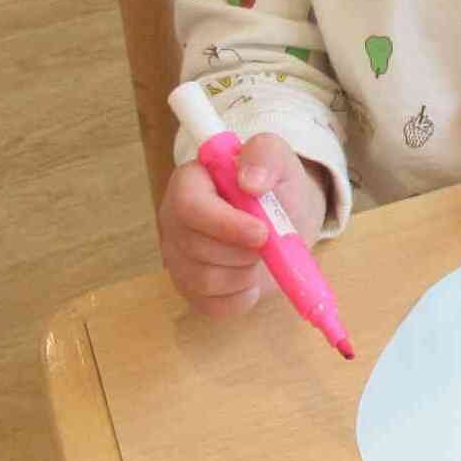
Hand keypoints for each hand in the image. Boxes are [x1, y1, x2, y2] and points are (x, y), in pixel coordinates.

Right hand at [158, 131, 328, 316]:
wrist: (286, 219)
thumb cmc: (276, 186)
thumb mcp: (278, 159)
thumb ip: (265, 155)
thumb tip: (250, 181)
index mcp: (190, 181)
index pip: (189, 205)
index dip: (225, 224)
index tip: (262, 232)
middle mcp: (174, 219)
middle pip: (196, 247)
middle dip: (243, 251)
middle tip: (267, 241)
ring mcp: (178, 256)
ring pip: (202, 280)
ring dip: (244, 273)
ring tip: (260, 256)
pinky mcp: (189, 287)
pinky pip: (210, 306)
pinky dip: (241, 298)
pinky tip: (252, 280)